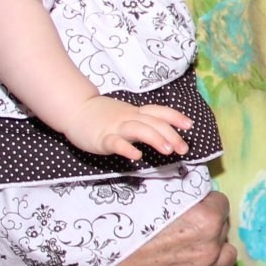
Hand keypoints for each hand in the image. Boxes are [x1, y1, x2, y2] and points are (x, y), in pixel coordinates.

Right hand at [63, 97, 192, 160]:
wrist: (75, 109)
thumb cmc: (103, 115)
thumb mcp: (127, 115)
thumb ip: (143, 122)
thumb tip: (166, 133)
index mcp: (136, 113)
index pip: (159, 112)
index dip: (175, 117)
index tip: (190, 125)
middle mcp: (129, 118)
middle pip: (153, 122)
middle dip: (171, 135)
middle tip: (184, 149)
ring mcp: (115, 127)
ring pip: (138, 129)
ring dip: (155, 139)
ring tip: (168, 151)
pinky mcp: (102, 138)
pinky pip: (115, 143)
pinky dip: (127, 149)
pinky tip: (136, 156)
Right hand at [87, 192, 236, 265]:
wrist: (87, 257)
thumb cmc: (114, 217)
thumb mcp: (147, 189)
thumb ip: (176, 183)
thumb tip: (189, 173)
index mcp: (204, 217)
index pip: (220, 204)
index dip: (202, 204)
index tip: (186, 208)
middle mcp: (208, 247)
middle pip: (222, 231)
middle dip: (207, 228)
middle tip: (179, 229)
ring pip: (226, 260)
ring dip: (213, 256)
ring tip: (188, 253)